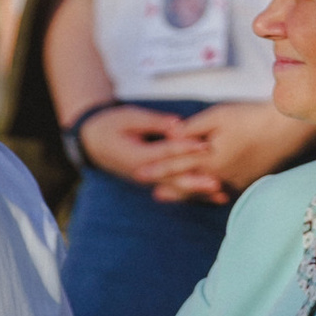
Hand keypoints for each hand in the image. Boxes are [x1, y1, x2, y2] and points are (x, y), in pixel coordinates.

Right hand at [80, 104, 220, 195]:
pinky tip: (216, 198)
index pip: (166, 154)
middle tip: (218, 182)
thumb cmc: (111, 125)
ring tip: (222, 196)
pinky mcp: (155, 182)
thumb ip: (154, 122)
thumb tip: (177, 124)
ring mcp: (150, 181)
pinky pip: (177, 190)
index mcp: (137, 157)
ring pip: (178, 189)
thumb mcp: (129, 117)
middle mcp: (144, 174)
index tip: (205, 145)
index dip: (186, 149)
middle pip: (174, 179)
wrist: (93, 142)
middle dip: (196, 180)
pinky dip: (197, 194)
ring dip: (200, 193)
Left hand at [163, 102, 303, 201]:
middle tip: (154, 195)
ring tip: (175, 196)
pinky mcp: (248, 183)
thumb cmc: (250, 118)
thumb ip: (192, 128)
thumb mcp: (218, 115)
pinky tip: (207, 193)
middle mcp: (220, 175)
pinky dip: (211, 194)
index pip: (176, 165)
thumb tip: (169, 135)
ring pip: (206, 191)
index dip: (156, 169)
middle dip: (170, 189)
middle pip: (188, 184)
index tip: (139, 173)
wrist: (284, 131)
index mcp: (209, 158)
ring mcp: (235, 182)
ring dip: (188, 194)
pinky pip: (224, 191)